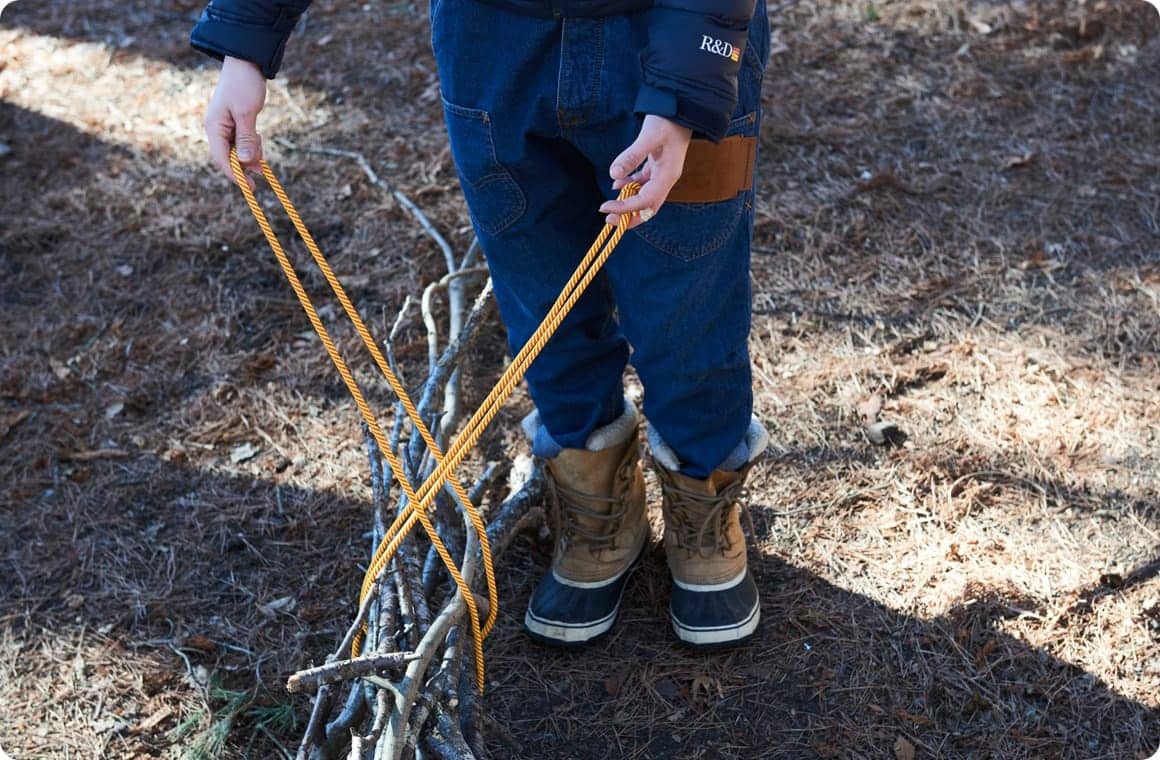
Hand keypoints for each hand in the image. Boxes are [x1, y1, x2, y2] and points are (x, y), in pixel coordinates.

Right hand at [205, 56, 266, 188]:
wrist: (247, 62)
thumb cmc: (244, 85)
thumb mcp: (247, 113)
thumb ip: (246, 139)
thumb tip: (245, 163)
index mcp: (214, 127)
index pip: (222, 159)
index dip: (235, 175)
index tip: (249, 187)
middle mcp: (216, 129)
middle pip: (229, 157)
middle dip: (245, 164)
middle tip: (262, 167)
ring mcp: (225, 127)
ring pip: (237, 151)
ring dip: (251, 153)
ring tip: (261, 144)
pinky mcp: (234, 123)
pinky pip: (242, 142)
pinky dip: (251, 145)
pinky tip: (259, 140)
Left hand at [598, 115, 692, 228]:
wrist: (681, 107)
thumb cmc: (667, 120)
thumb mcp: (649, 136)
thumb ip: (632, 156)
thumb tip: (614, 175)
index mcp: (667, 175)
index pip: (644, 201)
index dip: (624, 208)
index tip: (605, 207)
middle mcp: (666, 178)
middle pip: (648, 208)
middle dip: (629, 217)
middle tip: (608, 220)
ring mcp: (662, 173)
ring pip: (645, 197)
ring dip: (628, 204)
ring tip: (609, 206)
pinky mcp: (657, 166)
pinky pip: (643, 184)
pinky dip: (630, 187)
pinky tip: (616, 184)